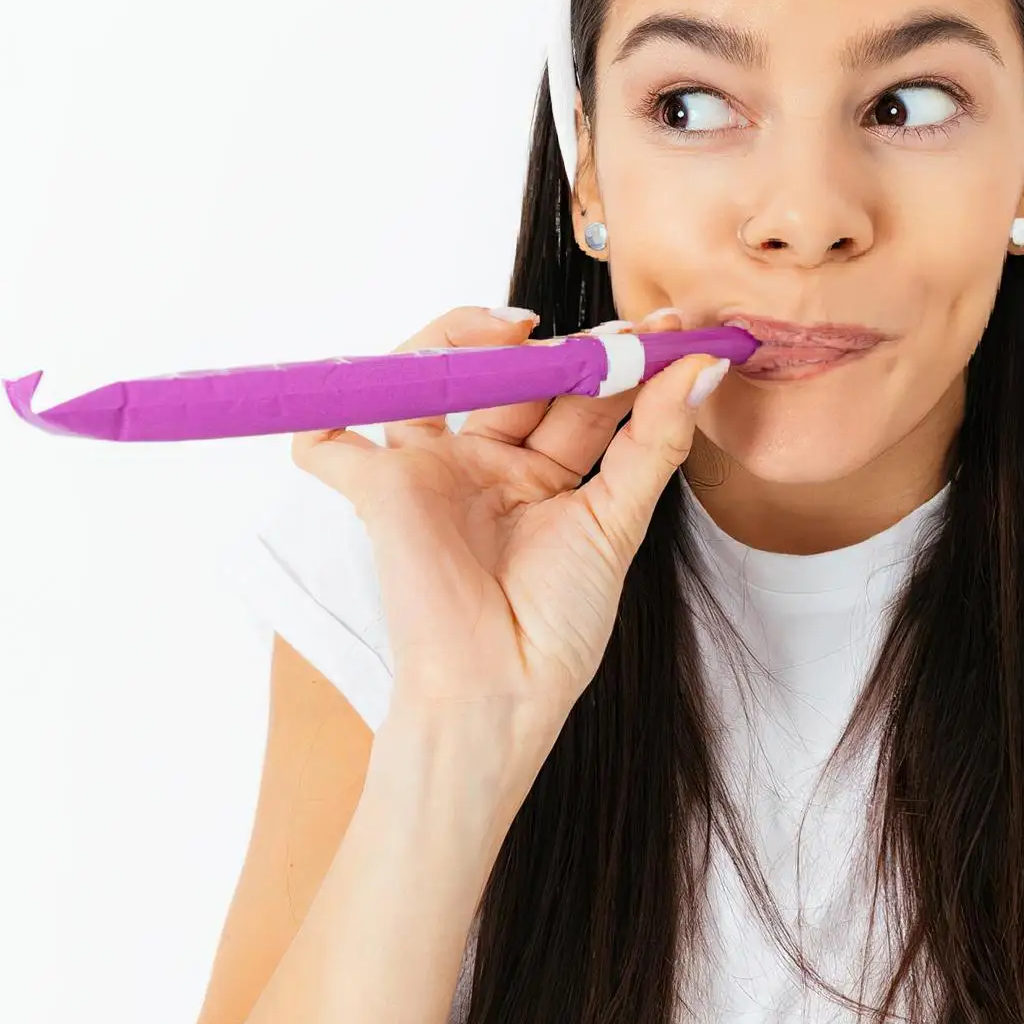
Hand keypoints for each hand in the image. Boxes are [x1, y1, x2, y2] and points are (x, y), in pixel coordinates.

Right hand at [288, 305, 725, 748]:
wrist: (500, 693)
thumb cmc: (558, 624)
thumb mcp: (618, 523)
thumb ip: (655, 443)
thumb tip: (702, 367)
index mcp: (544, 469)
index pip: (579, 392)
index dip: (619, 357)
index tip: (667, 331)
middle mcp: (487, 461)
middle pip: (516, 373)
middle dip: (563, 345)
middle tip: (615, 337)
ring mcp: (433, 470)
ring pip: (431, 374)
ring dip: (464, 336)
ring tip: (515, 332)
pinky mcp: (382, 492)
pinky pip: (332, 448)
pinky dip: (321, 423)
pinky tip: (342, 406)